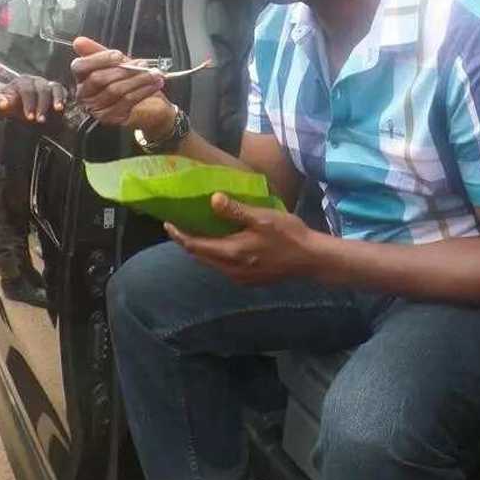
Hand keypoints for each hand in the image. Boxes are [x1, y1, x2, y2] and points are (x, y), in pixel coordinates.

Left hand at [0, 75, 67, 123]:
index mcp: (22, 81)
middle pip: (43, 89)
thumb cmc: (7, 101)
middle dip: (43, 105)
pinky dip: (64, 98)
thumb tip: (3, 104)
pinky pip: (62, 91)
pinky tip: (63, 109)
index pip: (27, 90)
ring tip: (59, 110)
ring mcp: (47, 85)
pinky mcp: (55, 90)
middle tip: (40, 120)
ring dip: (58, 99)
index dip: (29, 104)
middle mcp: (37, 81)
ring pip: (56, 87)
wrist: (13, 100)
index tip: (29, 117)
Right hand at [70, 36, 168, 128]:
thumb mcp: (117, 63)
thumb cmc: (130, 82)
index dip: (99, 59)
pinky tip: (154, 84)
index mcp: (82, 78)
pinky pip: (127, 100)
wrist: (150, 106)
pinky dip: (143, 90)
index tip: (118, 55)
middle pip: (98, 78)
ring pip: (115, 89)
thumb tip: (80, 42)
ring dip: (138, 79)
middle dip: (123, 69)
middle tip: (142, 63)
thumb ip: (100, 52)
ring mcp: (97, 108)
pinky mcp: (112, 118)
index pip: (80, 67)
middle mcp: (85, 95)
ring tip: (153, 73)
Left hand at [165, 193, 317, 285]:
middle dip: (187, 243)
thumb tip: (213, 200)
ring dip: (202, 250)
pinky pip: (224, 268)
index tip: (168, 223)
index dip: (179, 235)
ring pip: (212, 264)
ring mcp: (240, 278)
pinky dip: (216, 256)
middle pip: (200, 257)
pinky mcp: (250, 280)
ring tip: (199, 233)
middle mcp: (231, 270)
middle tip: (180, 226)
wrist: (311, 260)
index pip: (195, 246)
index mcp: (231, 253)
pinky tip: (222, 245)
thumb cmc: (288, 235)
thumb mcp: (262, 217)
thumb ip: (236, 211)